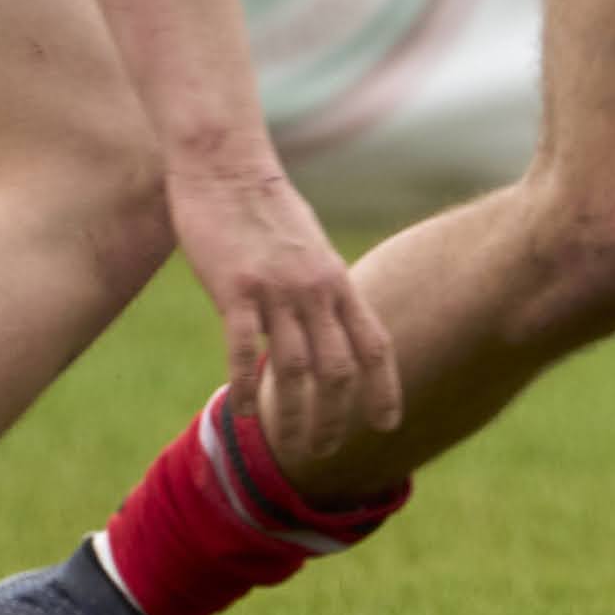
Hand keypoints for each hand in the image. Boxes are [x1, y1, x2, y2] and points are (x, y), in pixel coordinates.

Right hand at [165, 153, 401, 475]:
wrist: (226, 163)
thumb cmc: (264, 205)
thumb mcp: (309, 246)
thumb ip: (321, 285)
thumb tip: (330, 319)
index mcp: (337, 279)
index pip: (376, 344)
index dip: (385, 389)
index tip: (388, 426)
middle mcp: (316, 288)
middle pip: (340, 369)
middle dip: (336, 417)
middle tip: (325, 452)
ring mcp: (277, 289)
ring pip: (296, 369)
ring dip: (293, 416)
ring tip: (286, 446)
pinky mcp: (236, 288)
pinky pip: (245, 351)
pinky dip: (246, 387)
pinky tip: (240, 413)